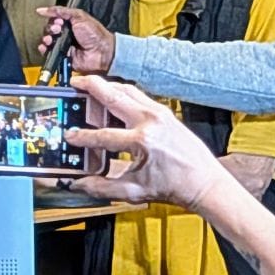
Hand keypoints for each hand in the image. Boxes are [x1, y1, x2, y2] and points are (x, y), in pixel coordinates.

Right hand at [35, 7, 115, 74]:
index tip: (58, 22)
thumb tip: (42, 10)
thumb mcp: (78, 16)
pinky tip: (45, 47)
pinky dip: (44, 50)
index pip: (54, 20)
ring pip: (47, 41)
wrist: (101, 52)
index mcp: (70, 24)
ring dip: (46, 39)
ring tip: (50, 39)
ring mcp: (63, 46)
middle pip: (49, 30)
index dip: (53, 20)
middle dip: (50, 29)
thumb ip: (61, 11)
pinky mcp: (62, 57)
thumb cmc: (94, 34)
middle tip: (57, 30)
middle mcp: (65, 34)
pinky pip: (49, 53)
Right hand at [63, 75, 228, 212]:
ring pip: (126, 89)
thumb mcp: (135, 191)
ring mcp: (158, 113)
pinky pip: (138, 94)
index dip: (82, 137)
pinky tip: (114, 96)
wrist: (204, 182)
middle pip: (113, 96)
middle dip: (90, 87)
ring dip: (107, 86)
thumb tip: (79, 184)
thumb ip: (102, 187)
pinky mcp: (164, 111)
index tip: (70, 136)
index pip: (103, 135)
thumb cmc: (175, 187)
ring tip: (90, 86)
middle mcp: (149, 121)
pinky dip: (122, 92)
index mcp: (141, 141)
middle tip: (75, 83)